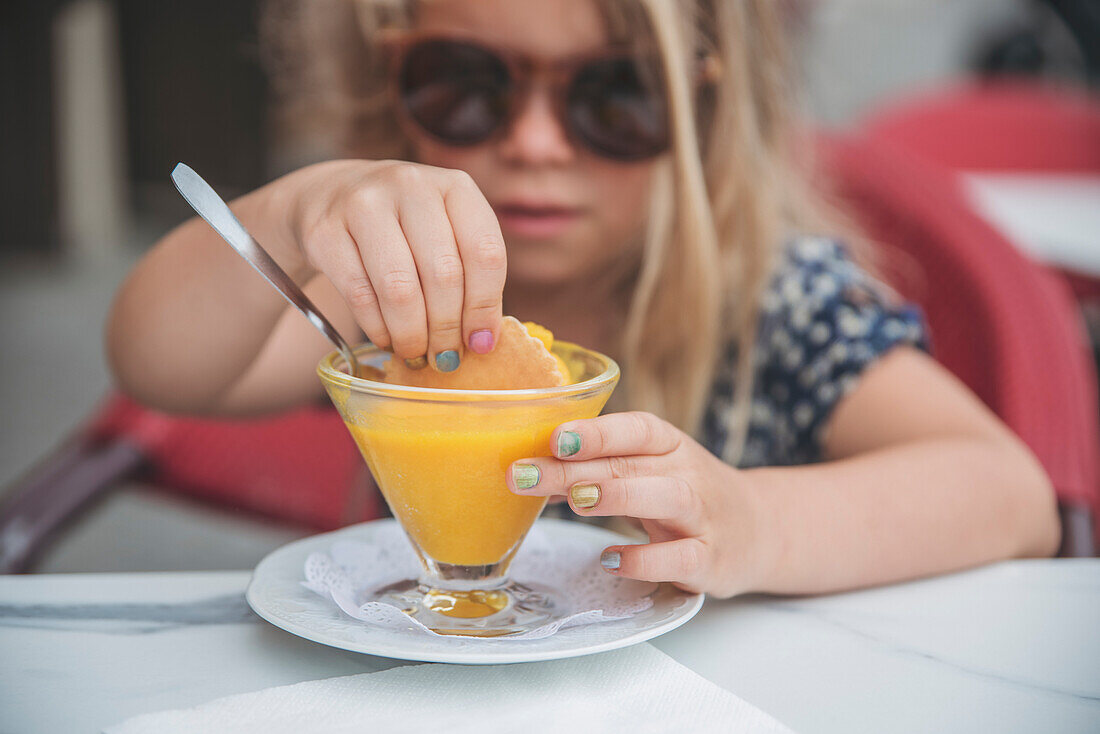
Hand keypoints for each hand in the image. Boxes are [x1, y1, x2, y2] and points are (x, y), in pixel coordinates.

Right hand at [275, 159, 506, 367]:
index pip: (485, 251)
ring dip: (412, 335)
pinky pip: (360, 295)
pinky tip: (386, 339)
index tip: (480, 344)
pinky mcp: (324, 231)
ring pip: (400, 289)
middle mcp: (411, 185)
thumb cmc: (403, 227)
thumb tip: (482, 342)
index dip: (484, 306)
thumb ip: (470, 276)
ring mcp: (364, 204)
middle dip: (447, 329)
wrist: (328, 197)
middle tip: (445, 358)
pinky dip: (377, 328)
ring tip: (416, 354)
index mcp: (455, 187)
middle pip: (443, 274)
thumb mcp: (445, 233)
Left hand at [508, 412, 767, 597]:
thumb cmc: (686, 495)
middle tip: (525, 475)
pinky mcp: (710, 560)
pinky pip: (681, 558)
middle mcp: (689, 475)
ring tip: (575, 501)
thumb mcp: (649, 472)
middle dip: (576, 468)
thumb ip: (599, 469)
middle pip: (632, 464)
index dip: (597, 431)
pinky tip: (611, 559)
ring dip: (618, 496)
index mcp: (671, 446)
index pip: (637, 428)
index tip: (554, 437)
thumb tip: (534, 468)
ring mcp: (703, 518)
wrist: (759, 530)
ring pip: (666, 498)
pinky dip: (646, 559)